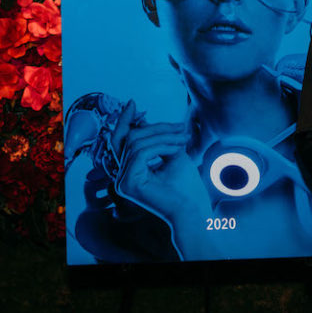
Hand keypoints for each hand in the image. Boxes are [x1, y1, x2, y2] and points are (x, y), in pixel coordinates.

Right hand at [110, 101, 209, 220]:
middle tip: (179, 125)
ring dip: (163, 136)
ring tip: (184, 138)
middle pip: (130, 138)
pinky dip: (161, 146)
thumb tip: (143, 120)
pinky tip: (178, 148)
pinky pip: (141, 153)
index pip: (121, 140)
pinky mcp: (129, 184)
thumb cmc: (184, 186)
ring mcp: (122, 182)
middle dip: (156, 127)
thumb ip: (157, 139)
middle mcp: (120, 177)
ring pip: (137, 143)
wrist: (191, 211)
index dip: (125, 120)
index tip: (132, 102)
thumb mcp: (170, 154)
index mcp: (128, 171)